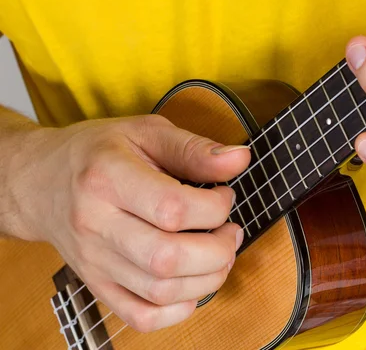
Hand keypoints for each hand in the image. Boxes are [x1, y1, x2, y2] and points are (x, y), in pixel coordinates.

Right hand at [8, 115, 249, 330]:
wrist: (40, 182)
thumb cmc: (98, 153)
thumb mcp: (146, 133)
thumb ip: (194, 148)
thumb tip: (240, 160)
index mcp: (107, 177)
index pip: (172, 208)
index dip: (215, 207)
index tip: (224, 197)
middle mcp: (96, 223)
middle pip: (167, 258)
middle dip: (218, 250)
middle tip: (230, 232)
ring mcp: (94, 261)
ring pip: (159, 291)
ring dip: (208, 279)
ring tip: (219, 254)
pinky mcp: (97, 284)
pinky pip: (141, 317)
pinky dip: (178, 309)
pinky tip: (193, 284)